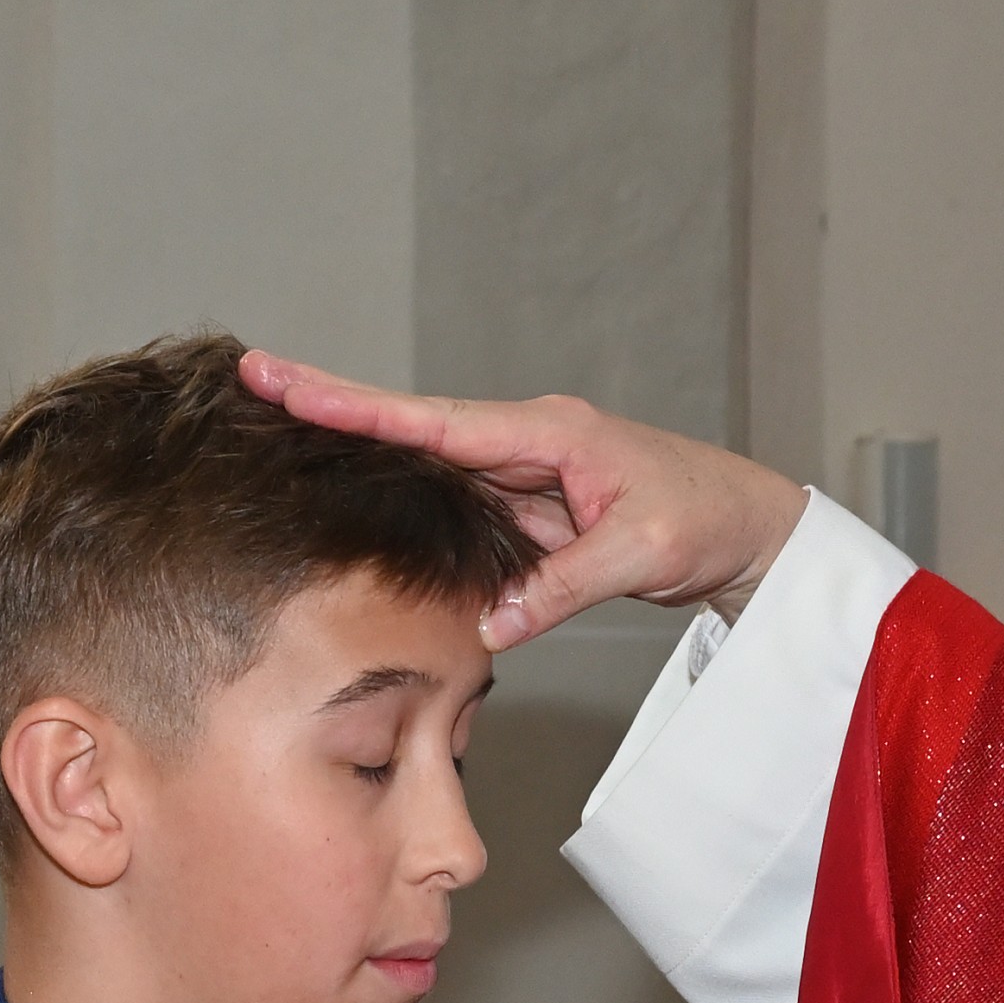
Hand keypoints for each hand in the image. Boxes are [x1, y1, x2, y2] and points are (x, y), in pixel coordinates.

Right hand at [239, 349, 810, 650]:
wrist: (750, 529)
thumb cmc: (708, 521)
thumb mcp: (642, 553)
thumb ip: (564, 586)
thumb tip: (491, 624)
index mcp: (546, 432)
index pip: (430, 418)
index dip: (354, 403)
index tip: (284, 378)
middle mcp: (524, 442)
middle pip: (410, 428)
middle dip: (333, 406)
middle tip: (253, 379)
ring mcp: (522, 475)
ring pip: (426, 467)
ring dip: (360, 454)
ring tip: (277, 432)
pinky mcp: (528, 509)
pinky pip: (456, 506)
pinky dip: (406, 505)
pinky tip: (354, 500)